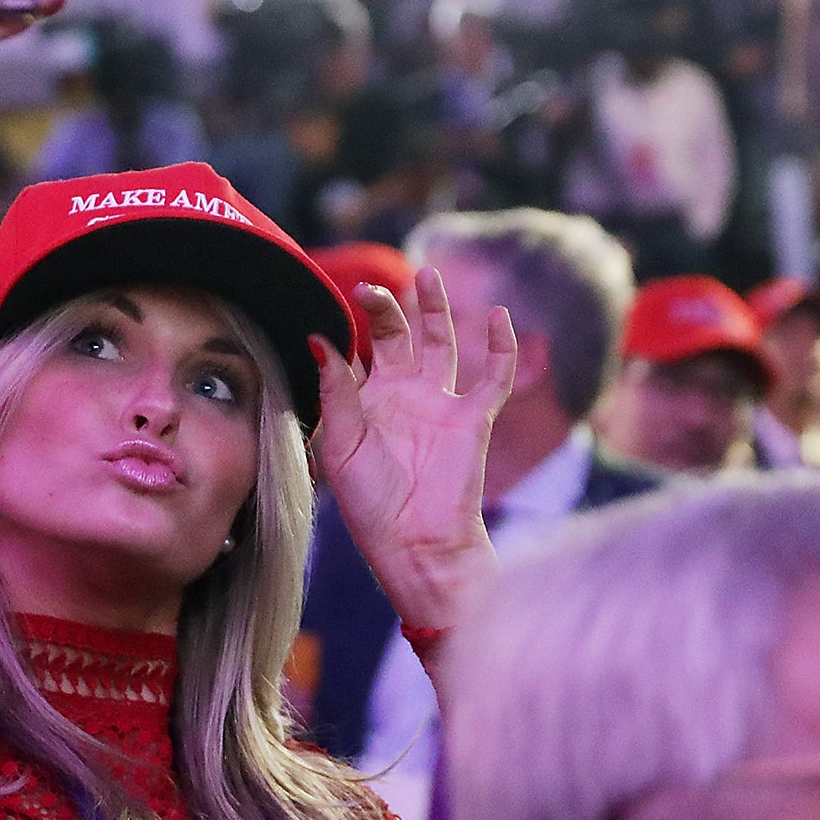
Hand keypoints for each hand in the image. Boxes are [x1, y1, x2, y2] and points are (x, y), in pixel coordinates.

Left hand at [312, 267, 515, 633]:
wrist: (415, 542)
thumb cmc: (371, 504)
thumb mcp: (342, 444)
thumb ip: (335, 390)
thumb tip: (319, 339)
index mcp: (367, 403)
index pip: (360, 351)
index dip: (351, 328)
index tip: (340, 305)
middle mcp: (404, 396)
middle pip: (399, 338)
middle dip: (388, 309)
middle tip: (374, 288)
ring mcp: (440, 404)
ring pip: (441, 344)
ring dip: (436, 310)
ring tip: (428, 277)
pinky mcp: (474, 418)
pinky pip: (493, 376)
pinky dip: (501, 347)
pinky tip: (499, 316)